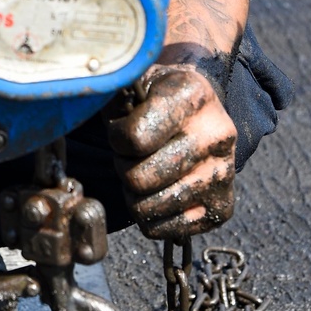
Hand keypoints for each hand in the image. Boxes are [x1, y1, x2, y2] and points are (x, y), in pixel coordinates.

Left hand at [106, 64, 235, 239]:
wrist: (205, 113)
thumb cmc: (160, 99)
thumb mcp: (138, 81)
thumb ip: (115, 96)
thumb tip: (87, 109)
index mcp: (193, 97)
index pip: (134, 138)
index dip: (117, 138)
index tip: (123, 131)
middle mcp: (215, 136)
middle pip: (139, 179)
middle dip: (124, 168)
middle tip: (132, 156)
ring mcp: (222, 175)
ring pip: (148, 208)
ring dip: (134, 194)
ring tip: (144, 171)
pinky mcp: (222, 208)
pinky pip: (163, 229)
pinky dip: (150, 216)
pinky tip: (158, 191)